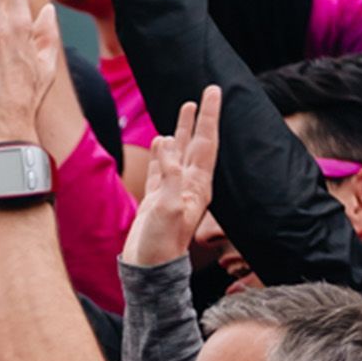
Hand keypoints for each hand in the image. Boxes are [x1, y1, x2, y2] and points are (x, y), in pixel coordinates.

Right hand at [121, 91, 220, 268]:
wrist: (149, 269)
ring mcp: (173, 191)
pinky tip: (161, 141)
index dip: (209, 116)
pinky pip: (162, 167)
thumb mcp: (167, 208)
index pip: (206, 142)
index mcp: (198, 185)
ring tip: (183, 109)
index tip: (212, 92)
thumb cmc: (161, 243)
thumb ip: (169, 176)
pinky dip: (163, 152)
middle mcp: (189, 185)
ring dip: (181, 131)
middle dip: (199, 118)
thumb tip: (167, 145)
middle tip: (202, 93)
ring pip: (179, 152)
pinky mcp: (157, 198)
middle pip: (196, 143)